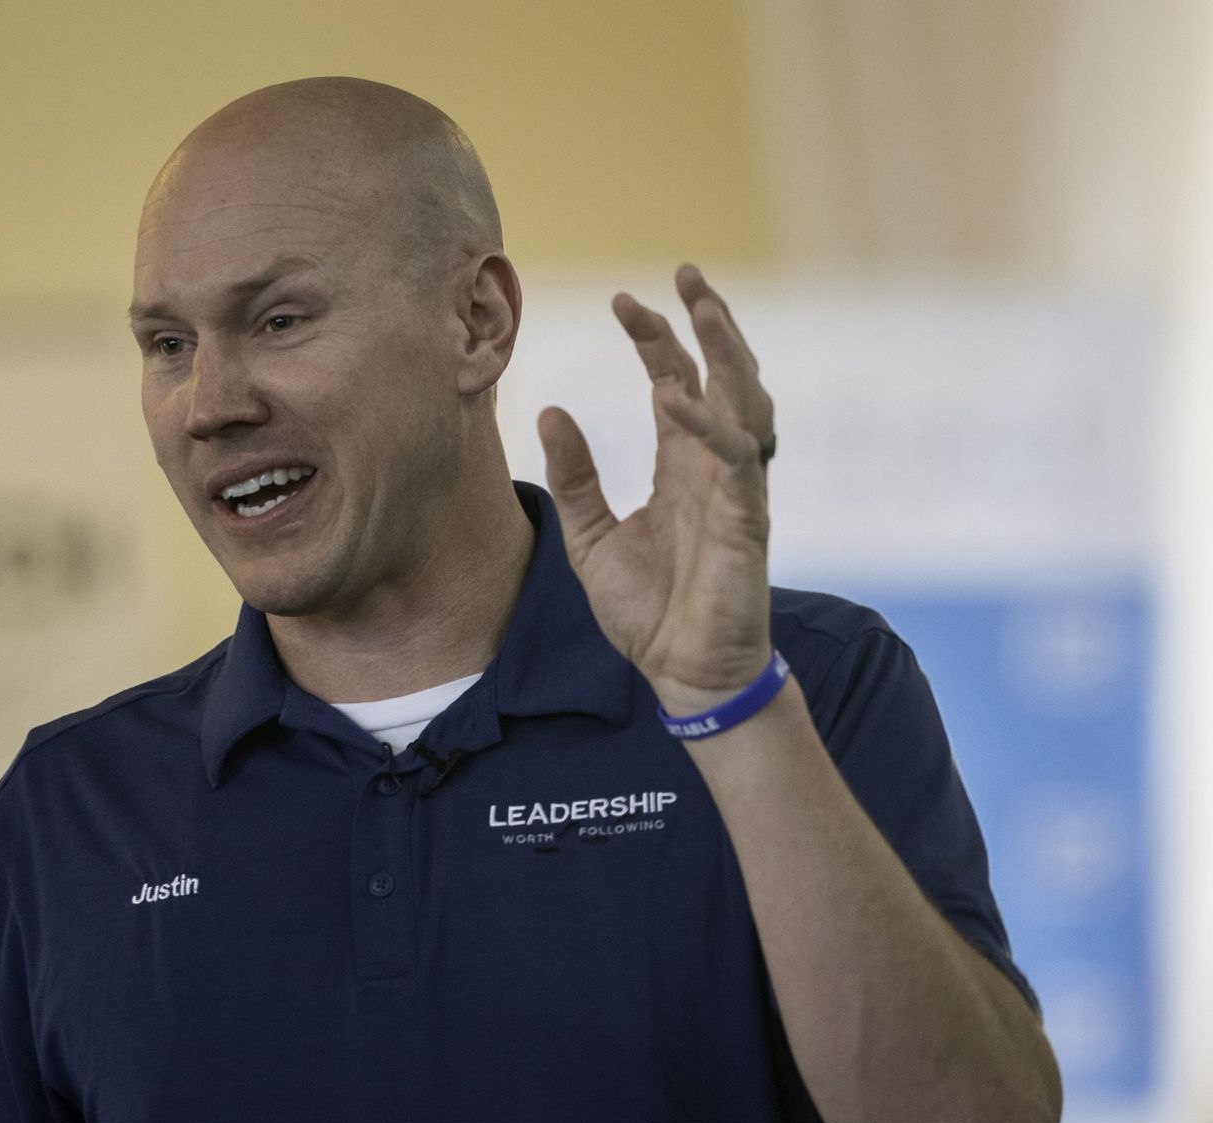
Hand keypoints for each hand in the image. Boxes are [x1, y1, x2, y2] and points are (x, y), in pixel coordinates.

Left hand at [536, 263, 776, 715]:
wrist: (681, 674)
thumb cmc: (648, 612)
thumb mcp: (590, 536)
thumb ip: (575, 476)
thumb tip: (550, 411)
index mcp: (682, 464)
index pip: (674, 381)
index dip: (655, 338)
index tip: (622, 300)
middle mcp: (715, 465)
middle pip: (720, 375)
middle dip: (706, 322)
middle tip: (685, 272)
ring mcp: (737, 489)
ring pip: (746, 401)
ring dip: (728, 352)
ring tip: (704, 307)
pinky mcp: (748, 519)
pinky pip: (738, 459)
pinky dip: (709, 425)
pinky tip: (674, 397)